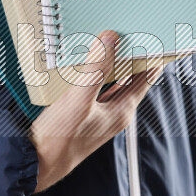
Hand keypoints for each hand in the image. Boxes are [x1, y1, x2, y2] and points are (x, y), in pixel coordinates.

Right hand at [29, 30, 163, 192]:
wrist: (38, 162)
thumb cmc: (60, 138)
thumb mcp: (80, 98)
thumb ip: (96, 68)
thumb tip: (111, 39)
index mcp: (122, 111)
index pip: (146, 78)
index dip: (152, 58)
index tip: (157, 38)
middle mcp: (114, 113)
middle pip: (131, 78)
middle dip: (134, 57)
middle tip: (132, 33)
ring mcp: (100, 114)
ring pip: (114, 82)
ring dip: (114, 64)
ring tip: (112, 43)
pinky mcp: (85, 114)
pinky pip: (97, 88)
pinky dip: (97, 74)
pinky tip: (88, 66)